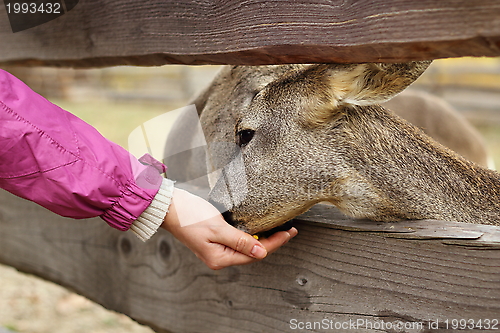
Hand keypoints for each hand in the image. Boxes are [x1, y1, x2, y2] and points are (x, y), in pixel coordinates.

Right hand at [161, 188, 297, 269]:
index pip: (255, 254)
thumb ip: (240, 241)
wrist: (168, 207)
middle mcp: (219, 258)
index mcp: (220, 259)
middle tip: (289, 230)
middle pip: (252, 253)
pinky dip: (250, 235)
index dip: (274, 243)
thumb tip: (262, 253)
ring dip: (262, 239)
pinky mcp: (215, 240)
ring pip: (246, 247)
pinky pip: (238, 241)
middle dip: (272, 242)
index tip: (289, 232)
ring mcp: (217, 250)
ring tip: (279, 229)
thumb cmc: (189, 216)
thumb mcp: (217, 229)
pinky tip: (259, 228)